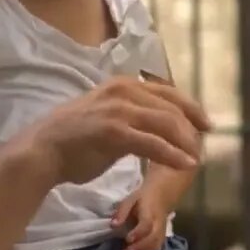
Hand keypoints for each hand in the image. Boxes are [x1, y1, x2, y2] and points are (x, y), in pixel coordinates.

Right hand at [22, 77, 210, 186]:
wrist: (43, 151)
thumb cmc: (74, 139)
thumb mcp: (108, 116)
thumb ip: (132, 115)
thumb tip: (157, 126)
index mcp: (123, 84)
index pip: (167, 92)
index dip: (190, 108)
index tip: (206, 124)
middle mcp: (123, 90)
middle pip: (171, 107)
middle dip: (191, 128)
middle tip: (202, 146)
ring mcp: (118, 110)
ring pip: (166, 123)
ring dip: (186, 142)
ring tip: (196, 159)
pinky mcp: (114, 132)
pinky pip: (153, 143)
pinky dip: (173, 155)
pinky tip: (186, 164)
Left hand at [109, 189, 167, 249]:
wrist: (161, 197)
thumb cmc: (143, 198)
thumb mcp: (131, 199)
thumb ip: (122, 211)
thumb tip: (113, 225)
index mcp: (150, 213)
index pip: (147, 225)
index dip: (138, 233)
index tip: (127, 239)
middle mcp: (158, 225)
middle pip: (153, 239)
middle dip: (139, 248)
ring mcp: (161, 233)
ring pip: (156, 247)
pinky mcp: (161, 239)